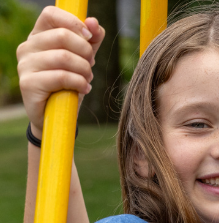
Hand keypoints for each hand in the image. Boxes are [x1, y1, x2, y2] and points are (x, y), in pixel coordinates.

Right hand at [17, 6, 103, 134]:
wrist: (56, 113)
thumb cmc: (69, 81)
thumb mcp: (83, 57)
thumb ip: (91, 39)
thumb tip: (94, 22)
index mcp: (38, 36)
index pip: (50, 14)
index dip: (73, 22)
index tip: (89, 37)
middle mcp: (27, 47)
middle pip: (62, 36)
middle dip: (85, 51)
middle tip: (90, 65)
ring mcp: (24, 65)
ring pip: (64, 57)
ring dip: (84, 69)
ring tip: (87, 78)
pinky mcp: (28, 83)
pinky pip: (61, 76)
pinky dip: (79, 82)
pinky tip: (83, 88)